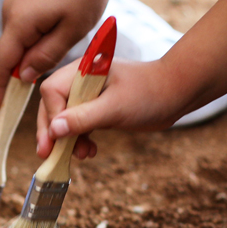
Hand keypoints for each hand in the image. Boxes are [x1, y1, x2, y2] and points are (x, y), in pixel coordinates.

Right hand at [0, 0, 115, 110]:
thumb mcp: (74, 28)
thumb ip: (47, 55)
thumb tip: (24, 76)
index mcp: (21, 23)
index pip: (1, 64)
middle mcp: (10, 14)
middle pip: (7, 55)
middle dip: (16, 74)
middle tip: (34, 91)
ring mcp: (14, 4)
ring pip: (16, 42)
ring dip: (29, 55)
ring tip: (57, 53)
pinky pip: (21, 28)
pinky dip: (31, 40)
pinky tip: (54, 35)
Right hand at [35, 55, 205, 159]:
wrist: (177, 93)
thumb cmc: (150, 93)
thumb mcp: (116, 108)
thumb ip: (84, 118)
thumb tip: (54, 130)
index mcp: (82, 71)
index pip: (52, 92)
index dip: (51, 116)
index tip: (55, 139)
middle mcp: (80, 81)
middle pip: (52, 107)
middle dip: (52, 132)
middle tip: (48, 154)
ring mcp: (86, 95)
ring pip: (63, 119)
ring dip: (67, 140)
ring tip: (80, 155)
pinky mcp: (95, 108)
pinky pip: (77, 125)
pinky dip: (79, 140)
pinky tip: (88, 151)